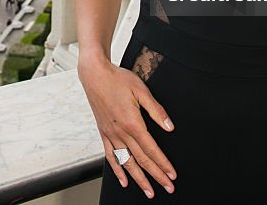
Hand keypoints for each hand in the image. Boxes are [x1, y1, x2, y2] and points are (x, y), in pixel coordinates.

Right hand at [78, 56, 176, 198]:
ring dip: (138, 179)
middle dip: (156, 176)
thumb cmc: (117, 79)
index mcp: (132, 122)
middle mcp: (120, 132)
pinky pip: (110, 156)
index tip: (172, 174)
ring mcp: (110, 134)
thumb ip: (156, 110)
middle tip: (168, 188)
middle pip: (141, 160)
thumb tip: (170, 127)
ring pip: (126, 162)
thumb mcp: (141, 90)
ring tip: (148, 191)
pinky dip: (117, 170)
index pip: (151, 149)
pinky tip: (124, 180)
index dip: (163, 164)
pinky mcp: (103, 132)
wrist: (94, 74)